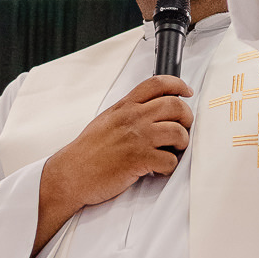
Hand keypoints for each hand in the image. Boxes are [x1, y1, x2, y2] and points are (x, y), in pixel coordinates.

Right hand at [34, 76, 192, 252]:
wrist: (71, 174)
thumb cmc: (87, 151)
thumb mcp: (107, 120)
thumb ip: (129, 111)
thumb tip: (150, 109)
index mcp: (125, 107)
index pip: (157, 83)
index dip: (178, 85)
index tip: (186, 92)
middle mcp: (133, 118)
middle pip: (175, 106)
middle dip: (187, 117)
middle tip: (184, 127)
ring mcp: (138, 138)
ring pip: (178, 133)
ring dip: (182, 143)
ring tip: (172, 151)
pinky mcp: (140, 160)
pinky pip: (170, 161)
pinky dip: (169, 167)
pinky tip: (159, 169)